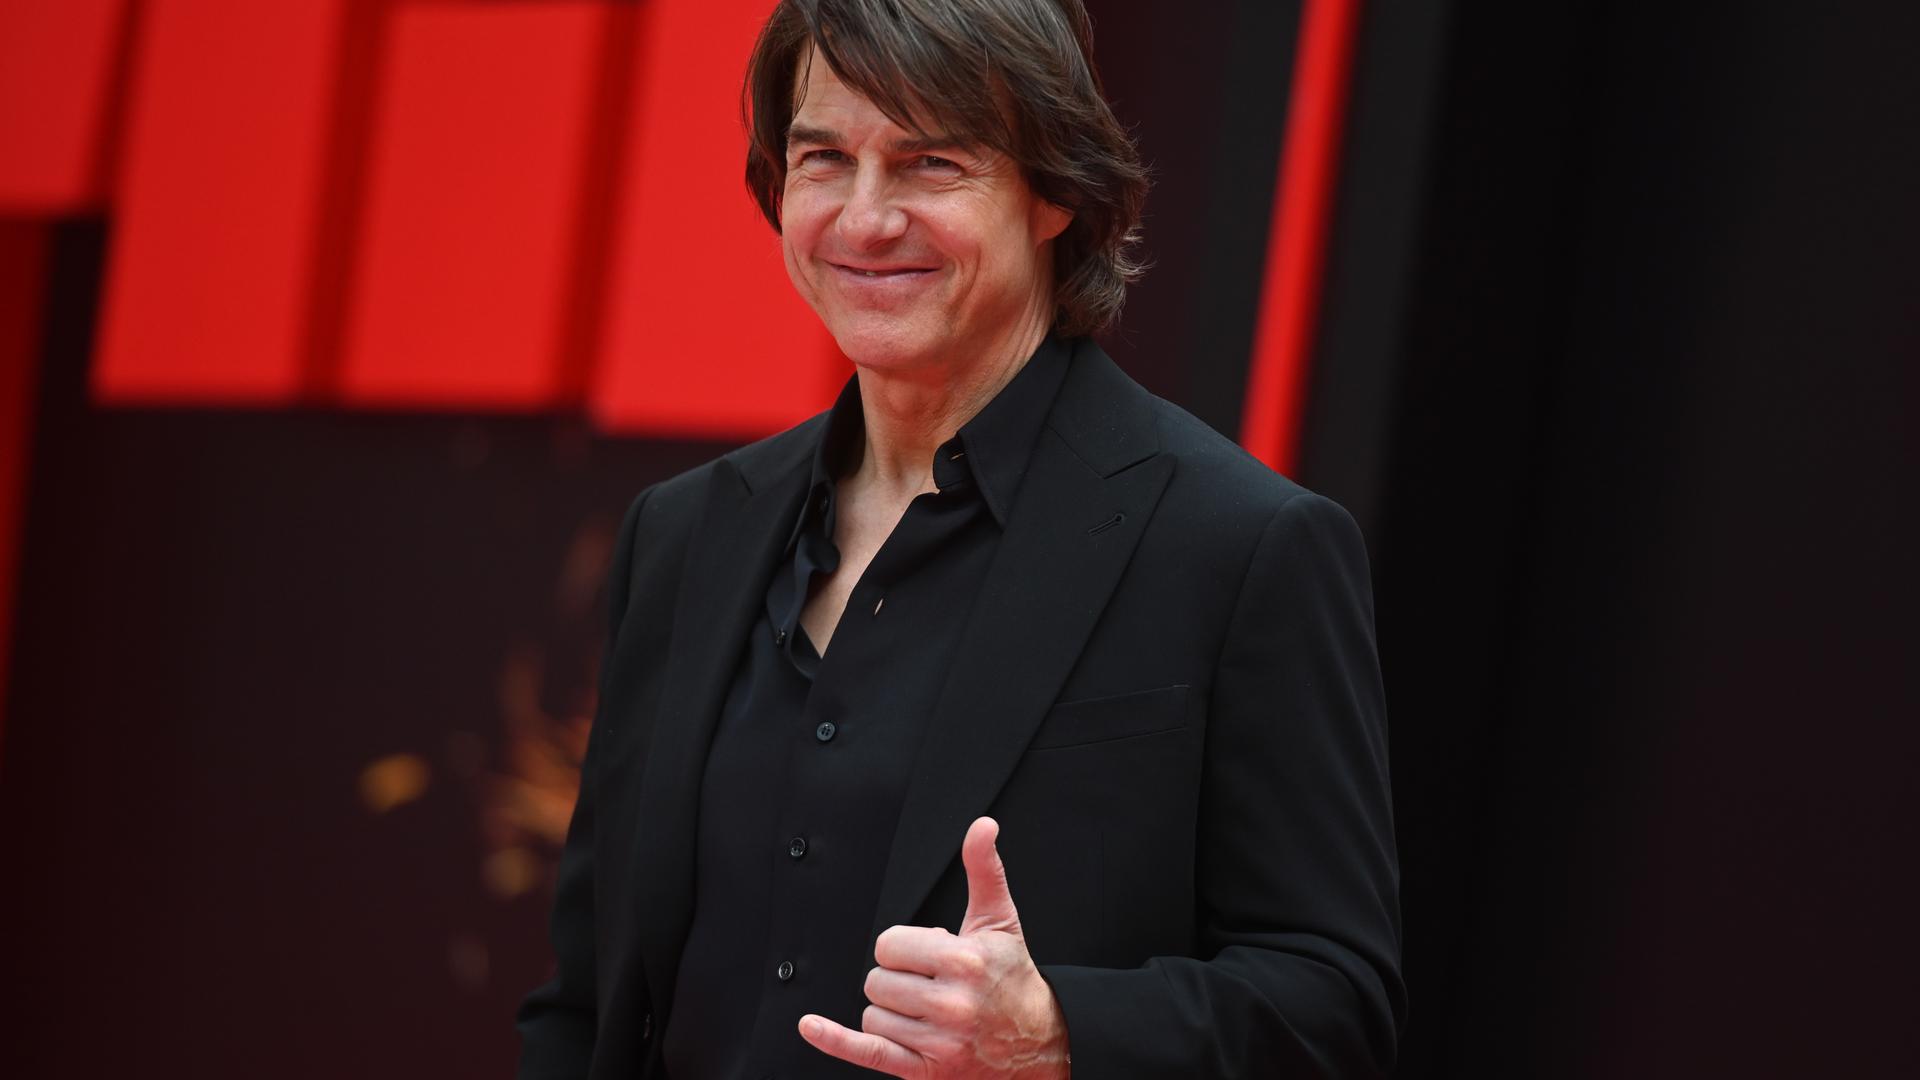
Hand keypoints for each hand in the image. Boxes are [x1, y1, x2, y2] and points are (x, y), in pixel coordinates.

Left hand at [799, 817, 1070, 1077]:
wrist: (1039, 1043)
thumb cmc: (1013, 979)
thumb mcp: (1000, 921)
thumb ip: (984, 870)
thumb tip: (983, 826)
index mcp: (964, 960)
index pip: (888, 946)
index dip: (904, 949)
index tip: (930, 957)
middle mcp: (951, 1003)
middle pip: (877, 981)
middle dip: (898, 980)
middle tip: (933, 986)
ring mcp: (938, 1042)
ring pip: (873, 1015)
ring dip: (892, 1012)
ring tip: (929, 1013)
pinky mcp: (926, 1070)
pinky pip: (868, 1052)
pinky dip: (834, 1041)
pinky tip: (812, 1026)